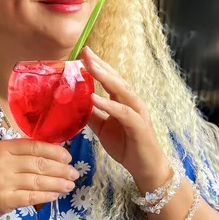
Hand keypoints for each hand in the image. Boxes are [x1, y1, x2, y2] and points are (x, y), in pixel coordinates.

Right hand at [0, 139, 77, 219]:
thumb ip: (19, 153)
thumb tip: (53, 154)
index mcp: (1, 147)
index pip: (34, 146)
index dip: (54, 151)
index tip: (68, 157)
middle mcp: (1, 162)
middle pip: (39, 164)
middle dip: (61, 169)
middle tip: (74, 173)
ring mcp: (2, 182)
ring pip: (38, 181)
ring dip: (58, 183)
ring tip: (70, 185)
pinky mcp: (4, 200)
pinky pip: (32, 196)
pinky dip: (46, 195)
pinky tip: (56, 195)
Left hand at [81, 47, 168, 182]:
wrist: (145, 168)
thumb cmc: (126, 145)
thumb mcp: (102, 128)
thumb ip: (91, 114)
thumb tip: (74, 103)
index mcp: (122, 100)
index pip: (109, 78)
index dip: (97, 65)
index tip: (82, 53)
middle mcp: (131, 102)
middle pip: (115, 78)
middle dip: (100, 64)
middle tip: (85, 51)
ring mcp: (137, 112)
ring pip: (122, 90)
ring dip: (106, 78)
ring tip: (90, 67)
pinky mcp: (139, 126)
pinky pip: (123, 112)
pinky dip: (110, 104)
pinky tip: (96, 98)